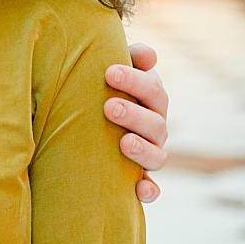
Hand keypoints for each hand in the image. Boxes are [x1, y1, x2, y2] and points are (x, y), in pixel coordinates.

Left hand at [109, 44, 168, 203]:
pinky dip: (149, 190)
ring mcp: (149, 155)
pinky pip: (152, 189)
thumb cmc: (98, 91)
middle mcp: (154, 128)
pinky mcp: (140, 179)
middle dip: (134, 114)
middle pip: (156, 122)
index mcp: (149, 101)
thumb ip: (127, 60)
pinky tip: (139, 189)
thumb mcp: (107, 74)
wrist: (87, 125)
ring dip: (143, 149)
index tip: (108, 72)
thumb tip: (147, 53)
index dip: (135, 80)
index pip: (152, 89)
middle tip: (109, 106)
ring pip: (158, 156)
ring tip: (124, 142)